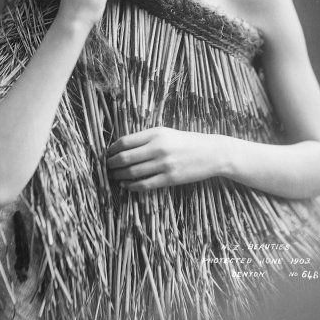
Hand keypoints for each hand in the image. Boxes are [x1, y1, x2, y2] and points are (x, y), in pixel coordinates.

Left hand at [106, 127, 221, 190]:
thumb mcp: (166, 133)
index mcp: (156, 133)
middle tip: (107, 166)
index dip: (112, 149)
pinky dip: (132, 186)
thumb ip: (146, 138)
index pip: (125, 141)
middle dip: (112, 164)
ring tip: (114, 176)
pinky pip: (145, 184)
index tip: (107, 153)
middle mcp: (158, 148)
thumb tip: (122, 146)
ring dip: (119, 176)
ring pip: (133, 172)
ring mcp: (164, 164)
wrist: (211, 153)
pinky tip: (126, 186)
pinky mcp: (170, 179)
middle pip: (125, 158)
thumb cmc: (186, 141)